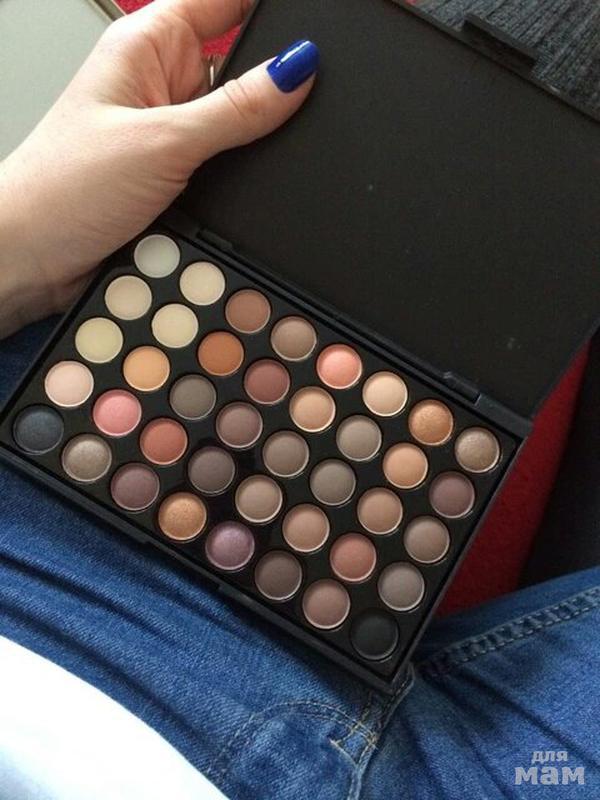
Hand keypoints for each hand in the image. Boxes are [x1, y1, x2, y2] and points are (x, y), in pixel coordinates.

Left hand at [0, 0, 317, 336]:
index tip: (312, 34)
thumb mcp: (163, 142)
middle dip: (265, 91)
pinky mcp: (174, 170)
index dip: (272, 14)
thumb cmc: (63, 188)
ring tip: (218, 166)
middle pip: (239, 64)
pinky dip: (236, 173)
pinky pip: (224, 159)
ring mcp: (169, 128)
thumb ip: (235, 109)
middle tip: (263, 122)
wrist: (35, 258)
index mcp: (147, 43)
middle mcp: (159, 79)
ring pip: (235, 120)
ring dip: (246, 143)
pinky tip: (227, 186)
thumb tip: (295, 71)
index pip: (225, 0)